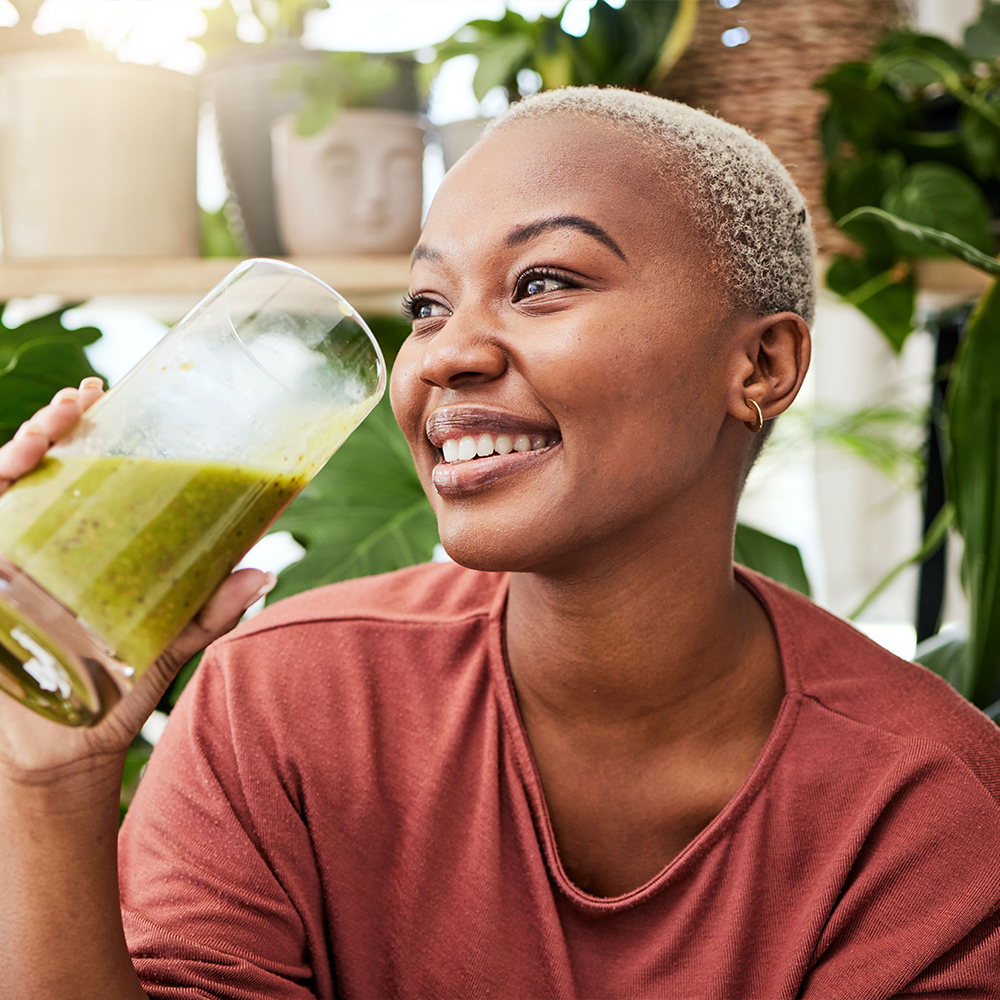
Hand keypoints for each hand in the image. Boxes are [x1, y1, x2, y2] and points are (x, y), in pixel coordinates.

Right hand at [0, 380, 273, 778]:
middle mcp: (46, 541)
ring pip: (3, 486)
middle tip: (77, 402)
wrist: (65, 748)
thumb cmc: (119, 689)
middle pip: (42, 466)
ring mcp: (9, 560)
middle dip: (52, 425)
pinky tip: (1, 476)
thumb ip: (210, 611)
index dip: (89, 428)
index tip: (102, 392)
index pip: (88, 472)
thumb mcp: (171, 642)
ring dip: (18, 450)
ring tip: (45, 431)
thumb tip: (265, 573)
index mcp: (93, 543)